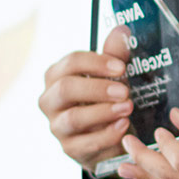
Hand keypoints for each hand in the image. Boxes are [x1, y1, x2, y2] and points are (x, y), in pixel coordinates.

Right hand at [38, 30, 135, 169]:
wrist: (109, 137)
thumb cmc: (106, 100)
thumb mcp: (112, 77)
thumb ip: (115, 55)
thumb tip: (122, 30)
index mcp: (57, 76)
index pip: (70, 63)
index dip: (96, 63)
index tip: (121, 67)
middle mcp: (51, 100)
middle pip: (66, 88)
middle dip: (97, 88)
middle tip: (125, 91)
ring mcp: (57, 126)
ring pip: (73, 118)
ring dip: (103, 112)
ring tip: (127, 108)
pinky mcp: (70, 148)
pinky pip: (85, 143)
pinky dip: (106, 135)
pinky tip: (124, 126)